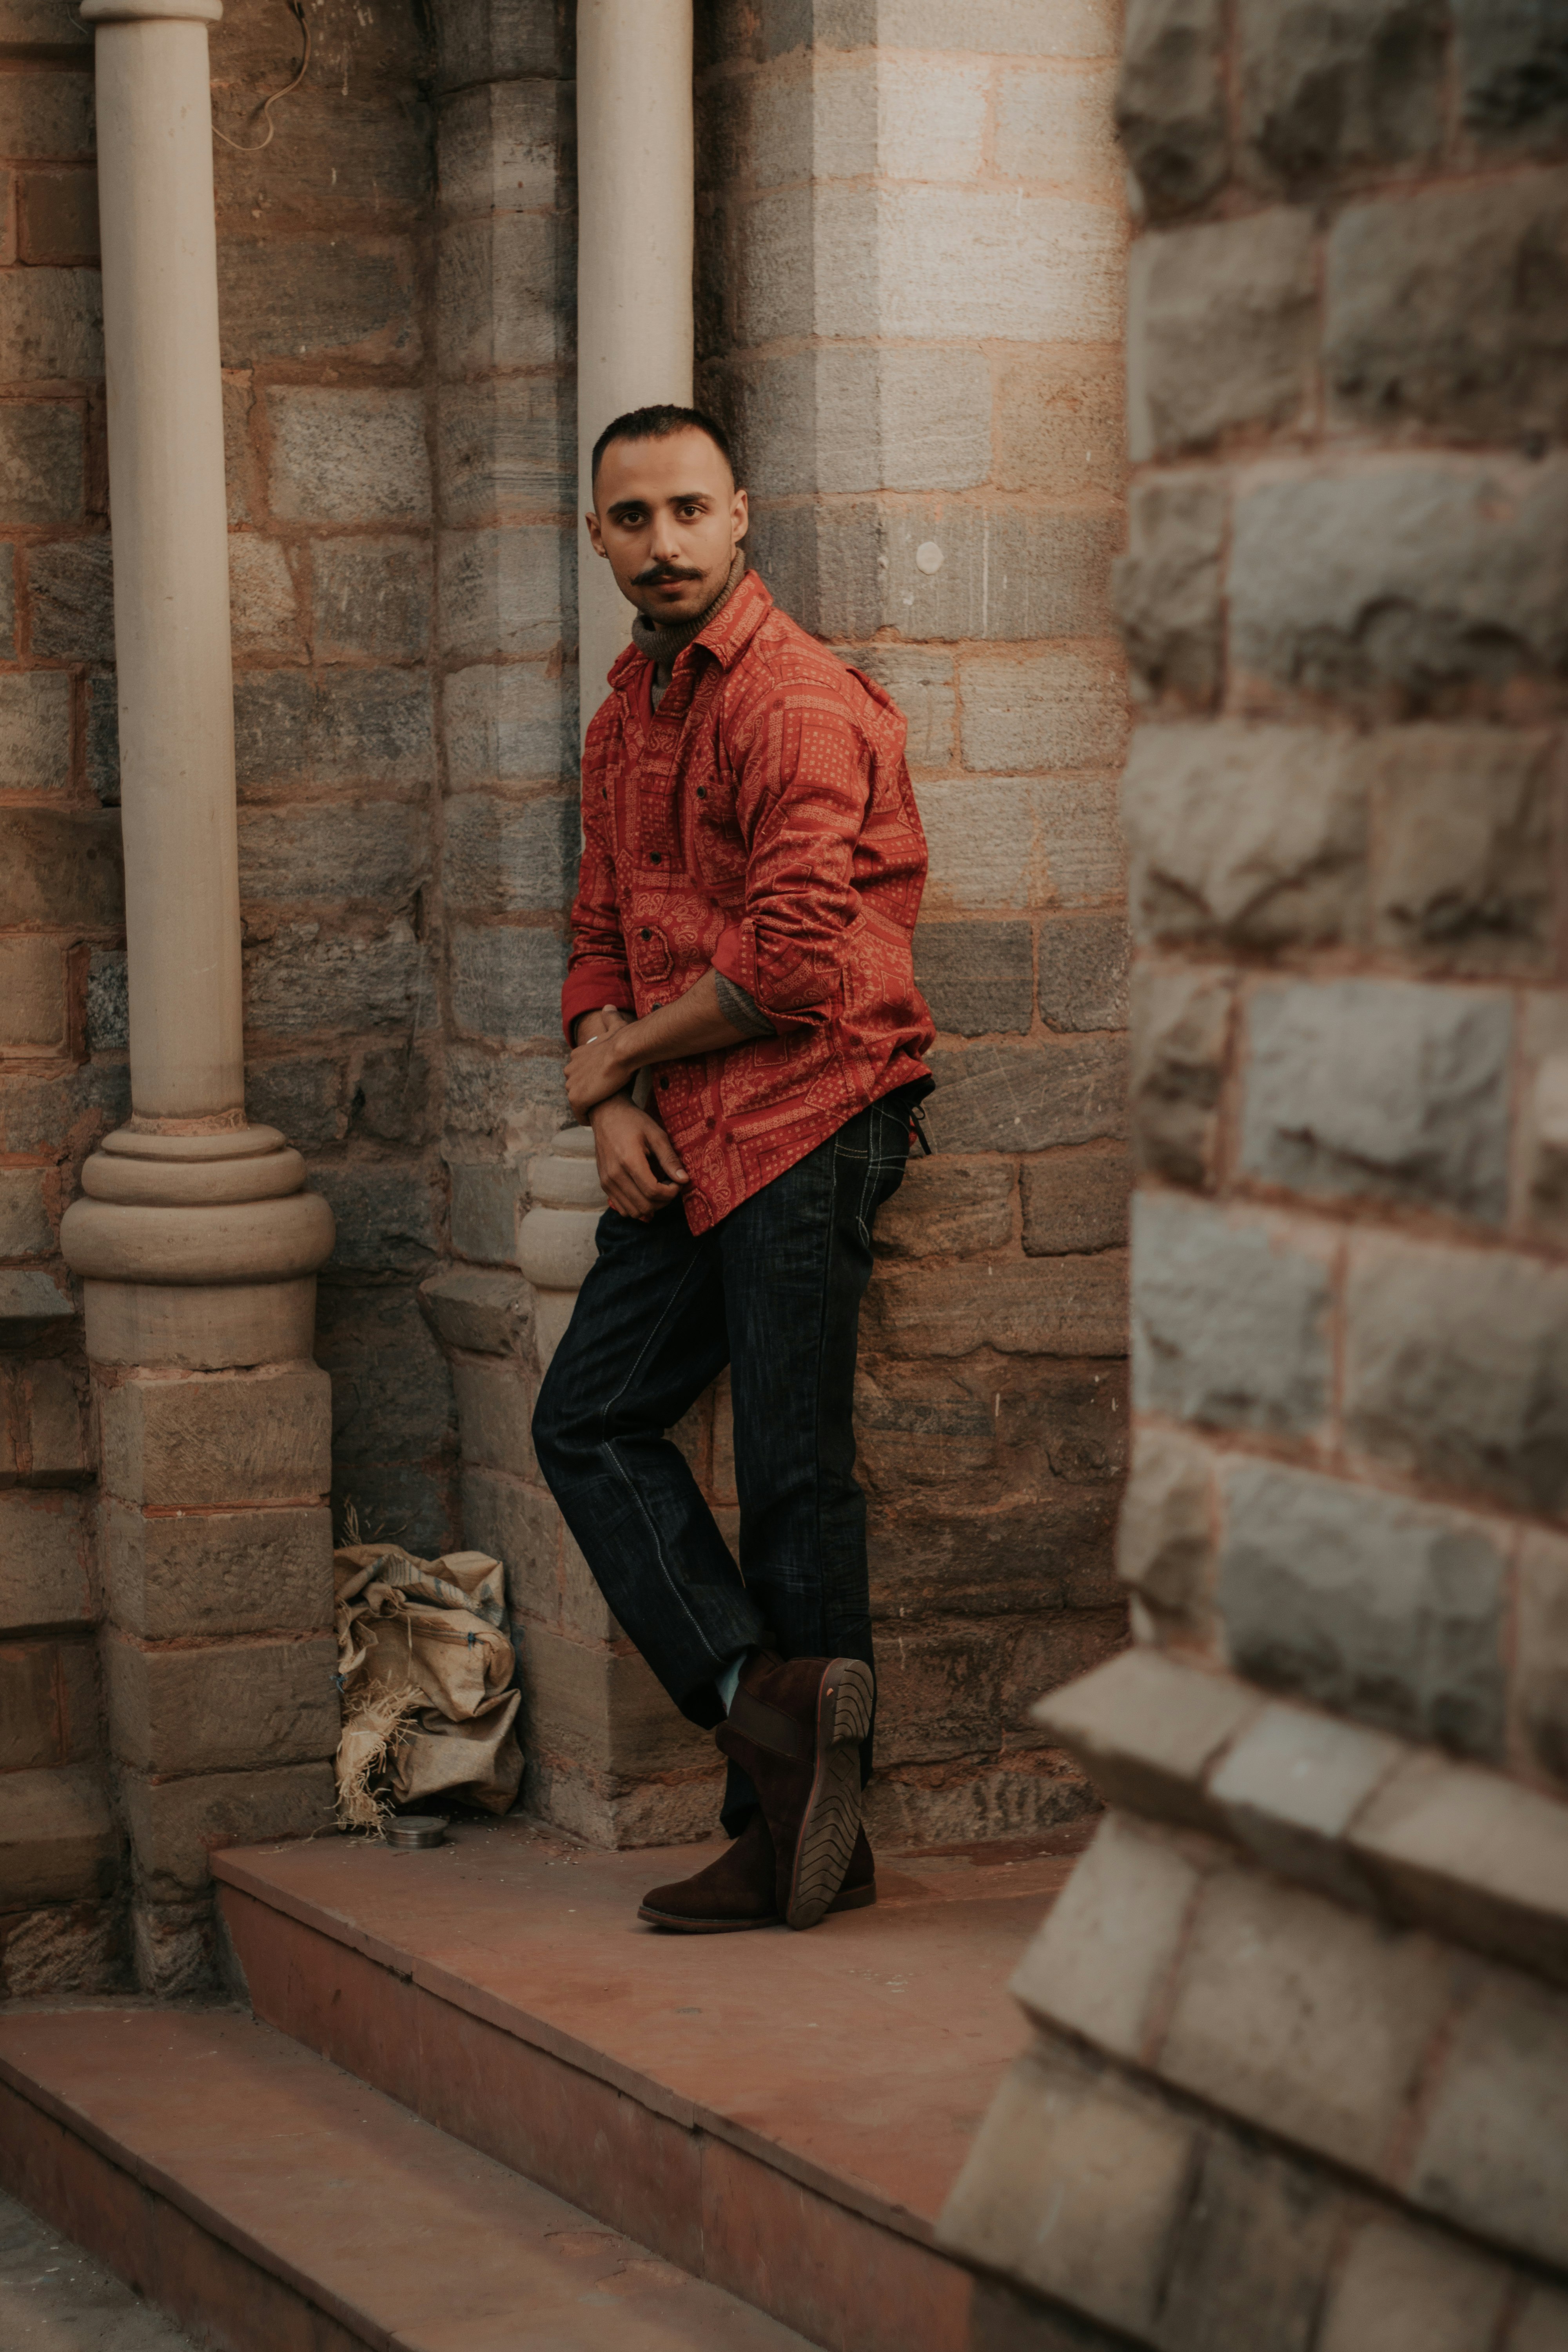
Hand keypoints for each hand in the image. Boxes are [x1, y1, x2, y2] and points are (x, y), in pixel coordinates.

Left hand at [566, 1005, 633, 1118]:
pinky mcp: (576, 1099)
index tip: (603, 1084)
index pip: (579, 1072)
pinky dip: (586, 1118)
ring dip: (588, 1106)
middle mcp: (570, 1070)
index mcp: (577, 1056)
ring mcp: (572, 1085)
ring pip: (578, 1101)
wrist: (622, 1052)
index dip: (591, 1079)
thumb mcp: (615, 1025)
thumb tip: (608, 1007)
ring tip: (603, 1110)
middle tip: (605, 1099)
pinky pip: (579, 1114)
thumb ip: (610, 1018)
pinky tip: (597, 1120)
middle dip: (587, 1093)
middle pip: (576, 1087)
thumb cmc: (622, 1040)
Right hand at [589, 1096, 689, 1219]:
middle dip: (664, 1201)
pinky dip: (637, 1206)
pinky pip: (623, 1208)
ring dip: (652, 1206)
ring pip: (634, 1211)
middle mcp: (615, 1175)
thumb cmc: (633, 1122)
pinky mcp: (604, 1185)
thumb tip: (684, 1180)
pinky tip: (645, 1192)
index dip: (671, 1192)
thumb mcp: (656, 1135)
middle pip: (645, 1205)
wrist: (606, 1115)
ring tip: (659, 1189)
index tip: (678, 1182)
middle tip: (670, 1186)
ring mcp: (607, 1182)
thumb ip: (669, 1159)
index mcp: (629, 1161)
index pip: (653, 1192)